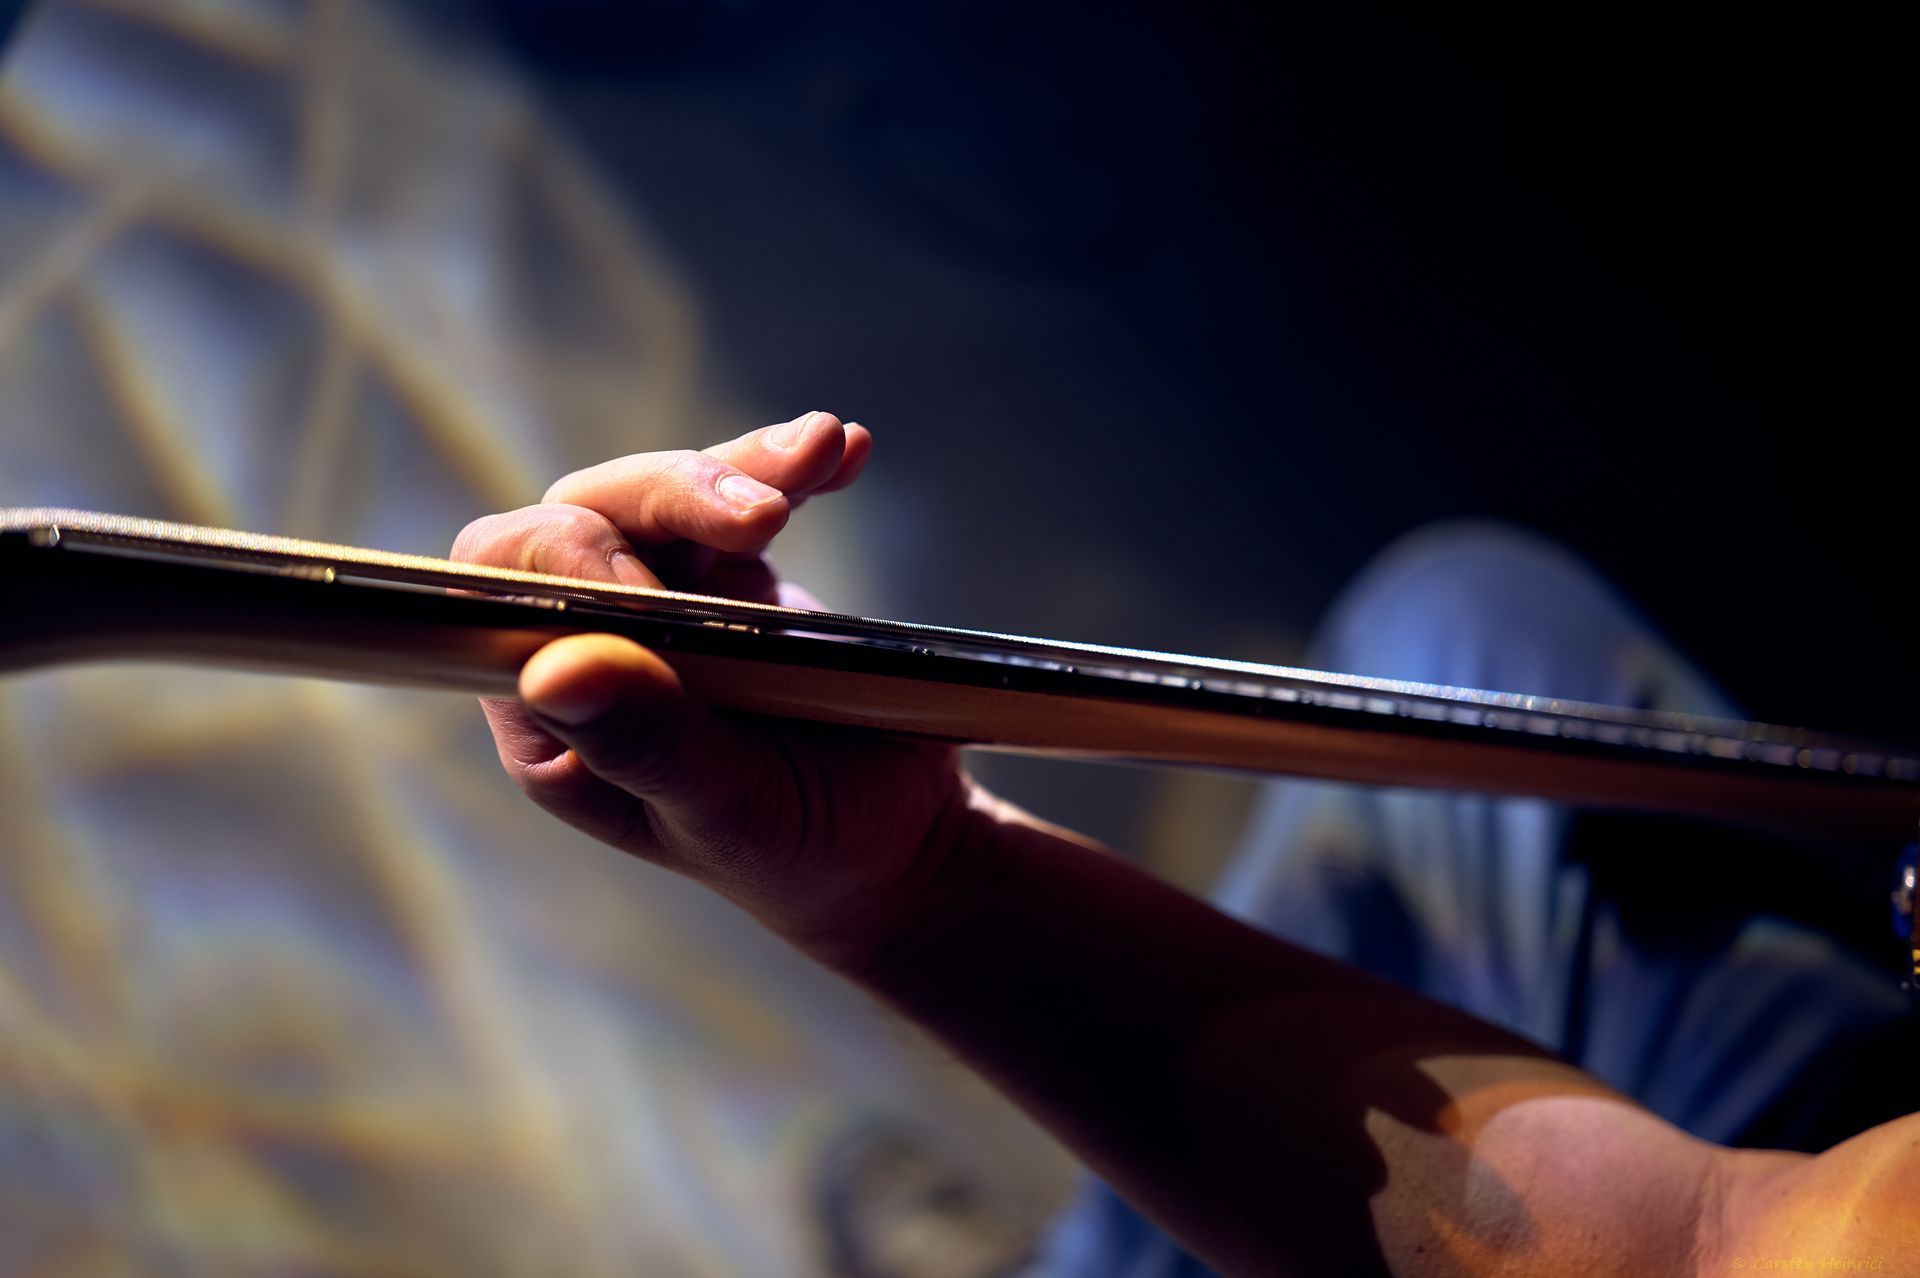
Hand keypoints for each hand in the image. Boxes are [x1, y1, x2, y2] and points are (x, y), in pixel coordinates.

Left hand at [451, 412, 987, 962]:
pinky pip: (745, 502)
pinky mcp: (733, 582)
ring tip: (819, 450)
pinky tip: (845, 452)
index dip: (568, 556)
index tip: (657, 583)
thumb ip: (647, 740)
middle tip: (764, 518)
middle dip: (674, 497)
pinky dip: (794, 471)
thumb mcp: (725, 809)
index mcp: (548, 714)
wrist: (896, 846)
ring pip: (666, 496)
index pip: (504, 586)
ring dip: (740, 468)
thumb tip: (558, 668)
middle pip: (587, 516)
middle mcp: (588, 645)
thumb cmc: (797, 851)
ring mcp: (664, 606)